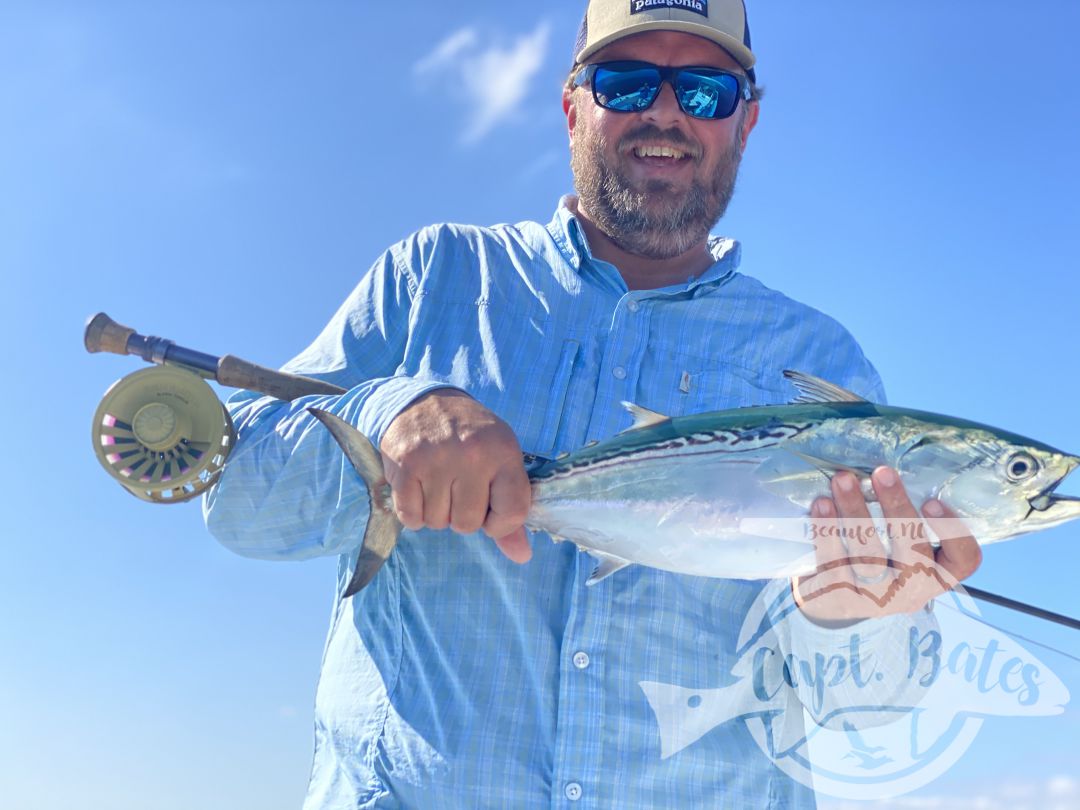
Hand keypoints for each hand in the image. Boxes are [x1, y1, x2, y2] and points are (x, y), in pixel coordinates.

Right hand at [379, 389, 531, 562]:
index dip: (500, 524)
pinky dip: (412, 511)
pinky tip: (417, 487)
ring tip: (437, 482)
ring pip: (438, 522)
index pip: (513, 513)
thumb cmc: (470, 437)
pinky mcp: (406, 464)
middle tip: (457, 487)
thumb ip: (510, 510)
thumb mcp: (500, 461)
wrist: (423, 401)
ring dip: (436, 511)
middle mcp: (472, 454)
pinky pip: (411, 517)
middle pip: (468, 524)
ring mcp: (437, 458)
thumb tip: (522, 556)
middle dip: (462, 515)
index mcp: (504, 452)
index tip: (490, 511)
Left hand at [793, 467, 981, 624]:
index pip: (963, 559)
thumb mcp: (901, 549)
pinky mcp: (841, 599)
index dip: (953, 532)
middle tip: (882, 473)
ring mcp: (877, 599)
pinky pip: (834, 561)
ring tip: (843, 480)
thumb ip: (906, 520)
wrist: (834, 604)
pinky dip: (827, 530)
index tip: (932, 501)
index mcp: (938, 575)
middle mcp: (913, 591)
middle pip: (911, 550)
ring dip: (855, 511)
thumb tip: (890, 470)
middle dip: (897, 507)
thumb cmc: (878, 562)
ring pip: (868, 554)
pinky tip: (822, 505)